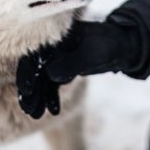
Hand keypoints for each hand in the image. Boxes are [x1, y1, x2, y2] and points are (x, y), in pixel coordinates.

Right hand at [16, 16, 145, 117]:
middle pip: (34, 68)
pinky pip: (52, 84)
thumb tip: (49, 75)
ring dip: (39, 97)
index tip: (27, 90)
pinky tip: (53, 111)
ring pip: (42, 78)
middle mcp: (50, 45)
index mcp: (53, 34)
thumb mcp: (91, 53)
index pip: (34, 52)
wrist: (122, 47)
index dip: (27, 71)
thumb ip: (71, 63)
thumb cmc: (107, 44)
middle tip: (28, 110)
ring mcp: (55, 57)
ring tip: (35, 115)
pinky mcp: (62, 68)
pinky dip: (51, 97)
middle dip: (31, 90)